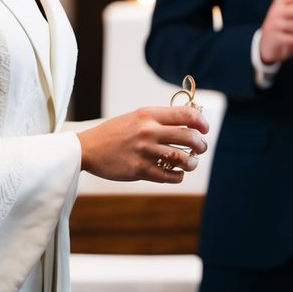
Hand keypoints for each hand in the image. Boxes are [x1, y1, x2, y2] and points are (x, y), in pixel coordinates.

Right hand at [78, 105, 209, 183]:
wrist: (87, 148)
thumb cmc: (115, 132)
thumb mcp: (137, 117)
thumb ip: (160, 119)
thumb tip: (189, 122)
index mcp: (149, 115)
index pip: (186, 115)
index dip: (201, 122)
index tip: (205, 129)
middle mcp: (148, 131)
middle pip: (189, 137)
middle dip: (201, 145)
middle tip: (201, 148)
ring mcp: (144, 151)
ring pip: (182, 158)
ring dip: (192, 163)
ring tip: (191, 163)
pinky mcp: (138, 170)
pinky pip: (168, 175)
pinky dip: (178, 176)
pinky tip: (177, 174)